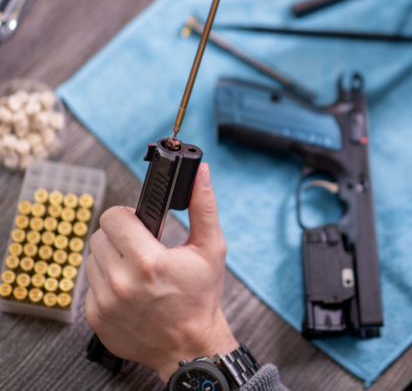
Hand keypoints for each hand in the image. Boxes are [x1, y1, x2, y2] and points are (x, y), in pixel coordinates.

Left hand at [85, 163, 237, 383]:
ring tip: (136, 268)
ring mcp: (105, 302)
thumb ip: (204, 207)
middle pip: (100, 235)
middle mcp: (121, 282)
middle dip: (120, 235)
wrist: (189, 346)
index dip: (128, 216)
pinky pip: (90, 285)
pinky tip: (129, 288)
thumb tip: (201, 173)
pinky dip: (107, 282)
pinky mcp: (95, 317)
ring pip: (92, 259)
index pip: (113, 217)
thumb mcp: (211, 249)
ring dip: (111, 258)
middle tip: (141, 246)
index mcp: (148, 261)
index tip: (140, 224)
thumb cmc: (201, 297)